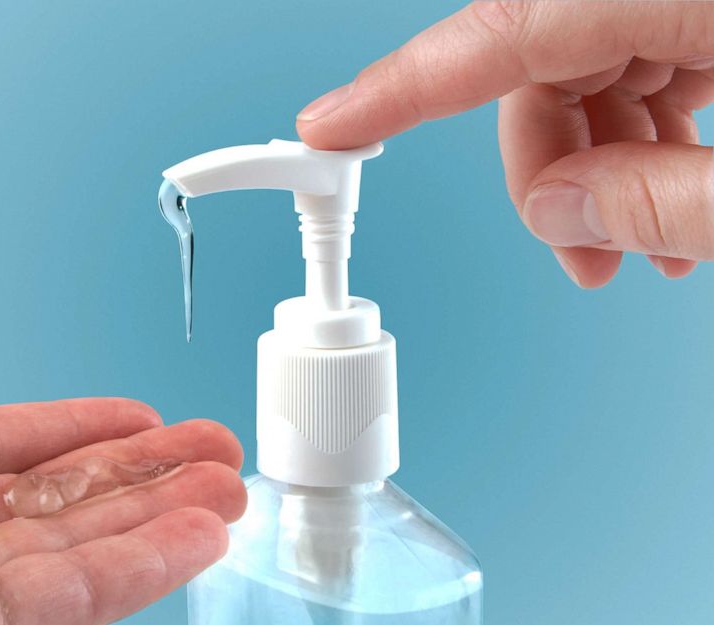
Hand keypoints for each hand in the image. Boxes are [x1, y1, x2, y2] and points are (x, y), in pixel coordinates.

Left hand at [0, 328, 244, 624]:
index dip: (64, 431)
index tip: (130, 416)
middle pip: (47, 507)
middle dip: (136, 477)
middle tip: (209, 450)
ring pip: (76, 555)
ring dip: (161, 518)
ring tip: (229, 484)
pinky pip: (71, 600)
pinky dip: (146, 563)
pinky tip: (202, 529)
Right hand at [297, 1, 713, 286]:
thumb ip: (661, 200)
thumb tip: (558, 210)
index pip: (501, 27)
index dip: (400, 85)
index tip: (329, 127)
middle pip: (538, 61)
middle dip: (544, 167)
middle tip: (578, 253)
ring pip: (587, 67)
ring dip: (598, 162)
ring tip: (642, 250)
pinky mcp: (705, 6)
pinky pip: (641, 61)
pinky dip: (638, 134)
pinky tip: (668, 198)